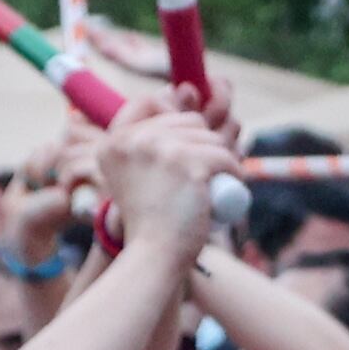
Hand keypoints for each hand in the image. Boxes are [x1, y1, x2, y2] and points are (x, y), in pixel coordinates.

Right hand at [95, 94, 235, 266]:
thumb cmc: (147, 223)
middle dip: (203, 142)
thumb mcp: (132, 177)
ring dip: (221, 157)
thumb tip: (184, 93)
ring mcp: (162, 149)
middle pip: (187, 120)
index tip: (185, 138)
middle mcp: (134, 140)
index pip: (146, 102)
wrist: (153, 256)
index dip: (171, 112)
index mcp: (113, 142)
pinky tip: (232, 184)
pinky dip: (235, 171)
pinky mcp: (190, 163)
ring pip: (211, 138)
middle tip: (204, 172)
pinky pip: (226, 157)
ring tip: (216, 183)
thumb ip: (141, 147)